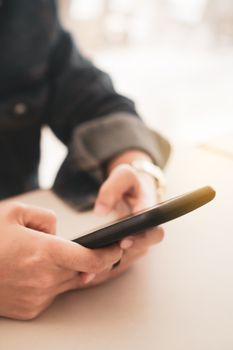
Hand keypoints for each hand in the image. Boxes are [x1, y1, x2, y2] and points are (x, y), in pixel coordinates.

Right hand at [0, 202, 122, 319]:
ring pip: (70, 282)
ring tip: (55, 256)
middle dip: (91, 260)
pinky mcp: (31, 308)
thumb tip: (58, 232)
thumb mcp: (15, 213)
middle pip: (84, 271)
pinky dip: (53, 281)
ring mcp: (38, 297)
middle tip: (91, 249)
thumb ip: (45, 217)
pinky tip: (40, 270)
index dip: (109, 254)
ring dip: (71, 270)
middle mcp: (45, 278)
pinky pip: (53, 293)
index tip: (118, 248)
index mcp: (45, 252)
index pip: (91, 258)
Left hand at [93, 151, 164, 280]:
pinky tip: (83, 273)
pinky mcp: (127, 248)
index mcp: (150, 214)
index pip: (153, 231)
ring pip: (127, 260)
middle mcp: (147, 232)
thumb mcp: (123, 175)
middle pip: (140, 251)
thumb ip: (112, 189)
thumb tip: (99, 212)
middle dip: (120, 257)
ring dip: (109, 267)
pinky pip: (118, 261)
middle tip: (99, 261)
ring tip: (86, 272)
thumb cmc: (131, 182)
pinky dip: (102, 267)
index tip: (123, 241)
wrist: (135, 190)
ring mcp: (137, 242)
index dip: (141, 239)